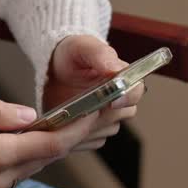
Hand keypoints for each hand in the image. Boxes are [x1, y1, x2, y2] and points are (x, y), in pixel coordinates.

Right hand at [0, 99, 103, 187]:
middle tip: (83, 115)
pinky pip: (6, 179)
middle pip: (43, 158)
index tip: (97, 112)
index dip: (79, 127)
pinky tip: (11, 146)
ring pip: (25, 169)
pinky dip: (15, 161)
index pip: (52, 144)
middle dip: (65, 137)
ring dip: (38, 150)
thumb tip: (31, 115)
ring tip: (50, 127)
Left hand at [44, 34, 144, 151]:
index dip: (126, 97)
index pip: (136, 91)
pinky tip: (65, 123)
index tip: (111, 101)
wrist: (52, 72)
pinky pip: (91, 139)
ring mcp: (107, 118)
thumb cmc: (71, 55)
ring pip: (106, 129)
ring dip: (88, 123)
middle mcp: (119, 100)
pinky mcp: (93, 132)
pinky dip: (78, 135)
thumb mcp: (81, 47)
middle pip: (122, 114)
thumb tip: (115, 69)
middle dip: (102, 111)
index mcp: (123, 77)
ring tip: (68, 112)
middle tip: (79, 106)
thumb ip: (100, 54)